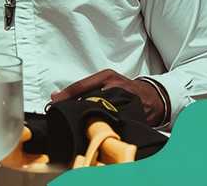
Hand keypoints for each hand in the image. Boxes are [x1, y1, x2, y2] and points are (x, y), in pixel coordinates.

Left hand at [50, 69, 165, 125]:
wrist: (153, 97)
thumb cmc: (125, 88)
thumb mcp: (106, 81)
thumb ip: (83, 89)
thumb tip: (56, 97)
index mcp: (107, 76)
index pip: (81, 86)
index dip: (66, 95)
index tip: (53, 102)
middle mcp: (115, 86)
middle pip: (89, 99)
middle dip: (76, 108)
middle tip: (63, 116)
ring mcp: (125, 99)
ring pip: (101, 111)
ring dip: (89, 118)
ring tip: (78, 123)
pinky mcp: (132, 112)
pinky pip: (114, 121)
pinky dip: (104, 126)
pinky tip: (96, 130)